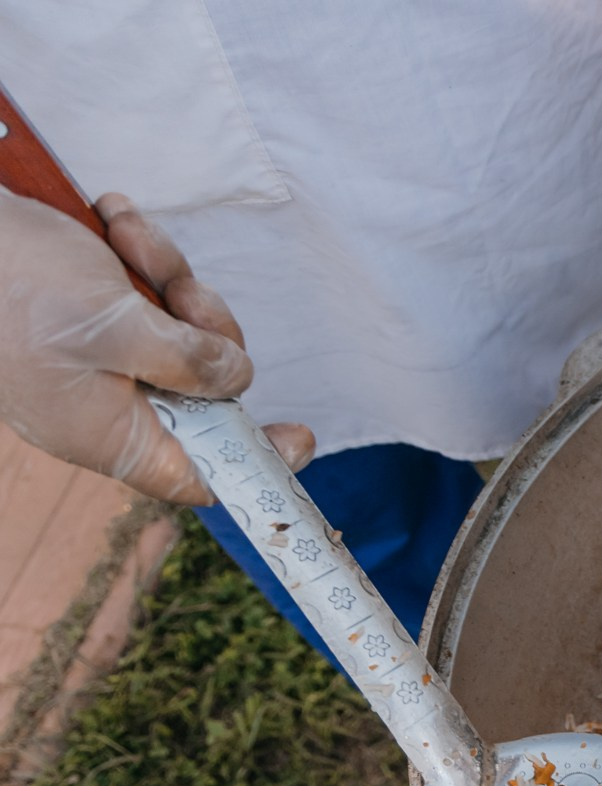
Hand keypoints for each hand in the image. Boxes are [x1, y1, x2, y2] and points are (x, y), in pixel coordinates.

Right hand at [0, 191, 312, 504]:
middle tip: (187, 295)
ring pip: (179, 327)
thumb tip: (237, 381)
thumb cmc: (13, 285)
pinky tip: (110, 224)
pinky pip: (142, 288)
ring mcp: (97, 355)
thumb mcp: (117, 328)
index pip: (200, 473)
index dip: (254, 460)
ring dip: (167, 275)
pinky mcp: (86, 310)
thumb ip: (188, 363)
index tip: (301, 436)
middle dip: (207, 329)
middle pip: (206, 385)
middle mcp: (107, 401)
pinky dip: (136, 253)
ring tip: (126, 241)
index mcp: (112, 433)